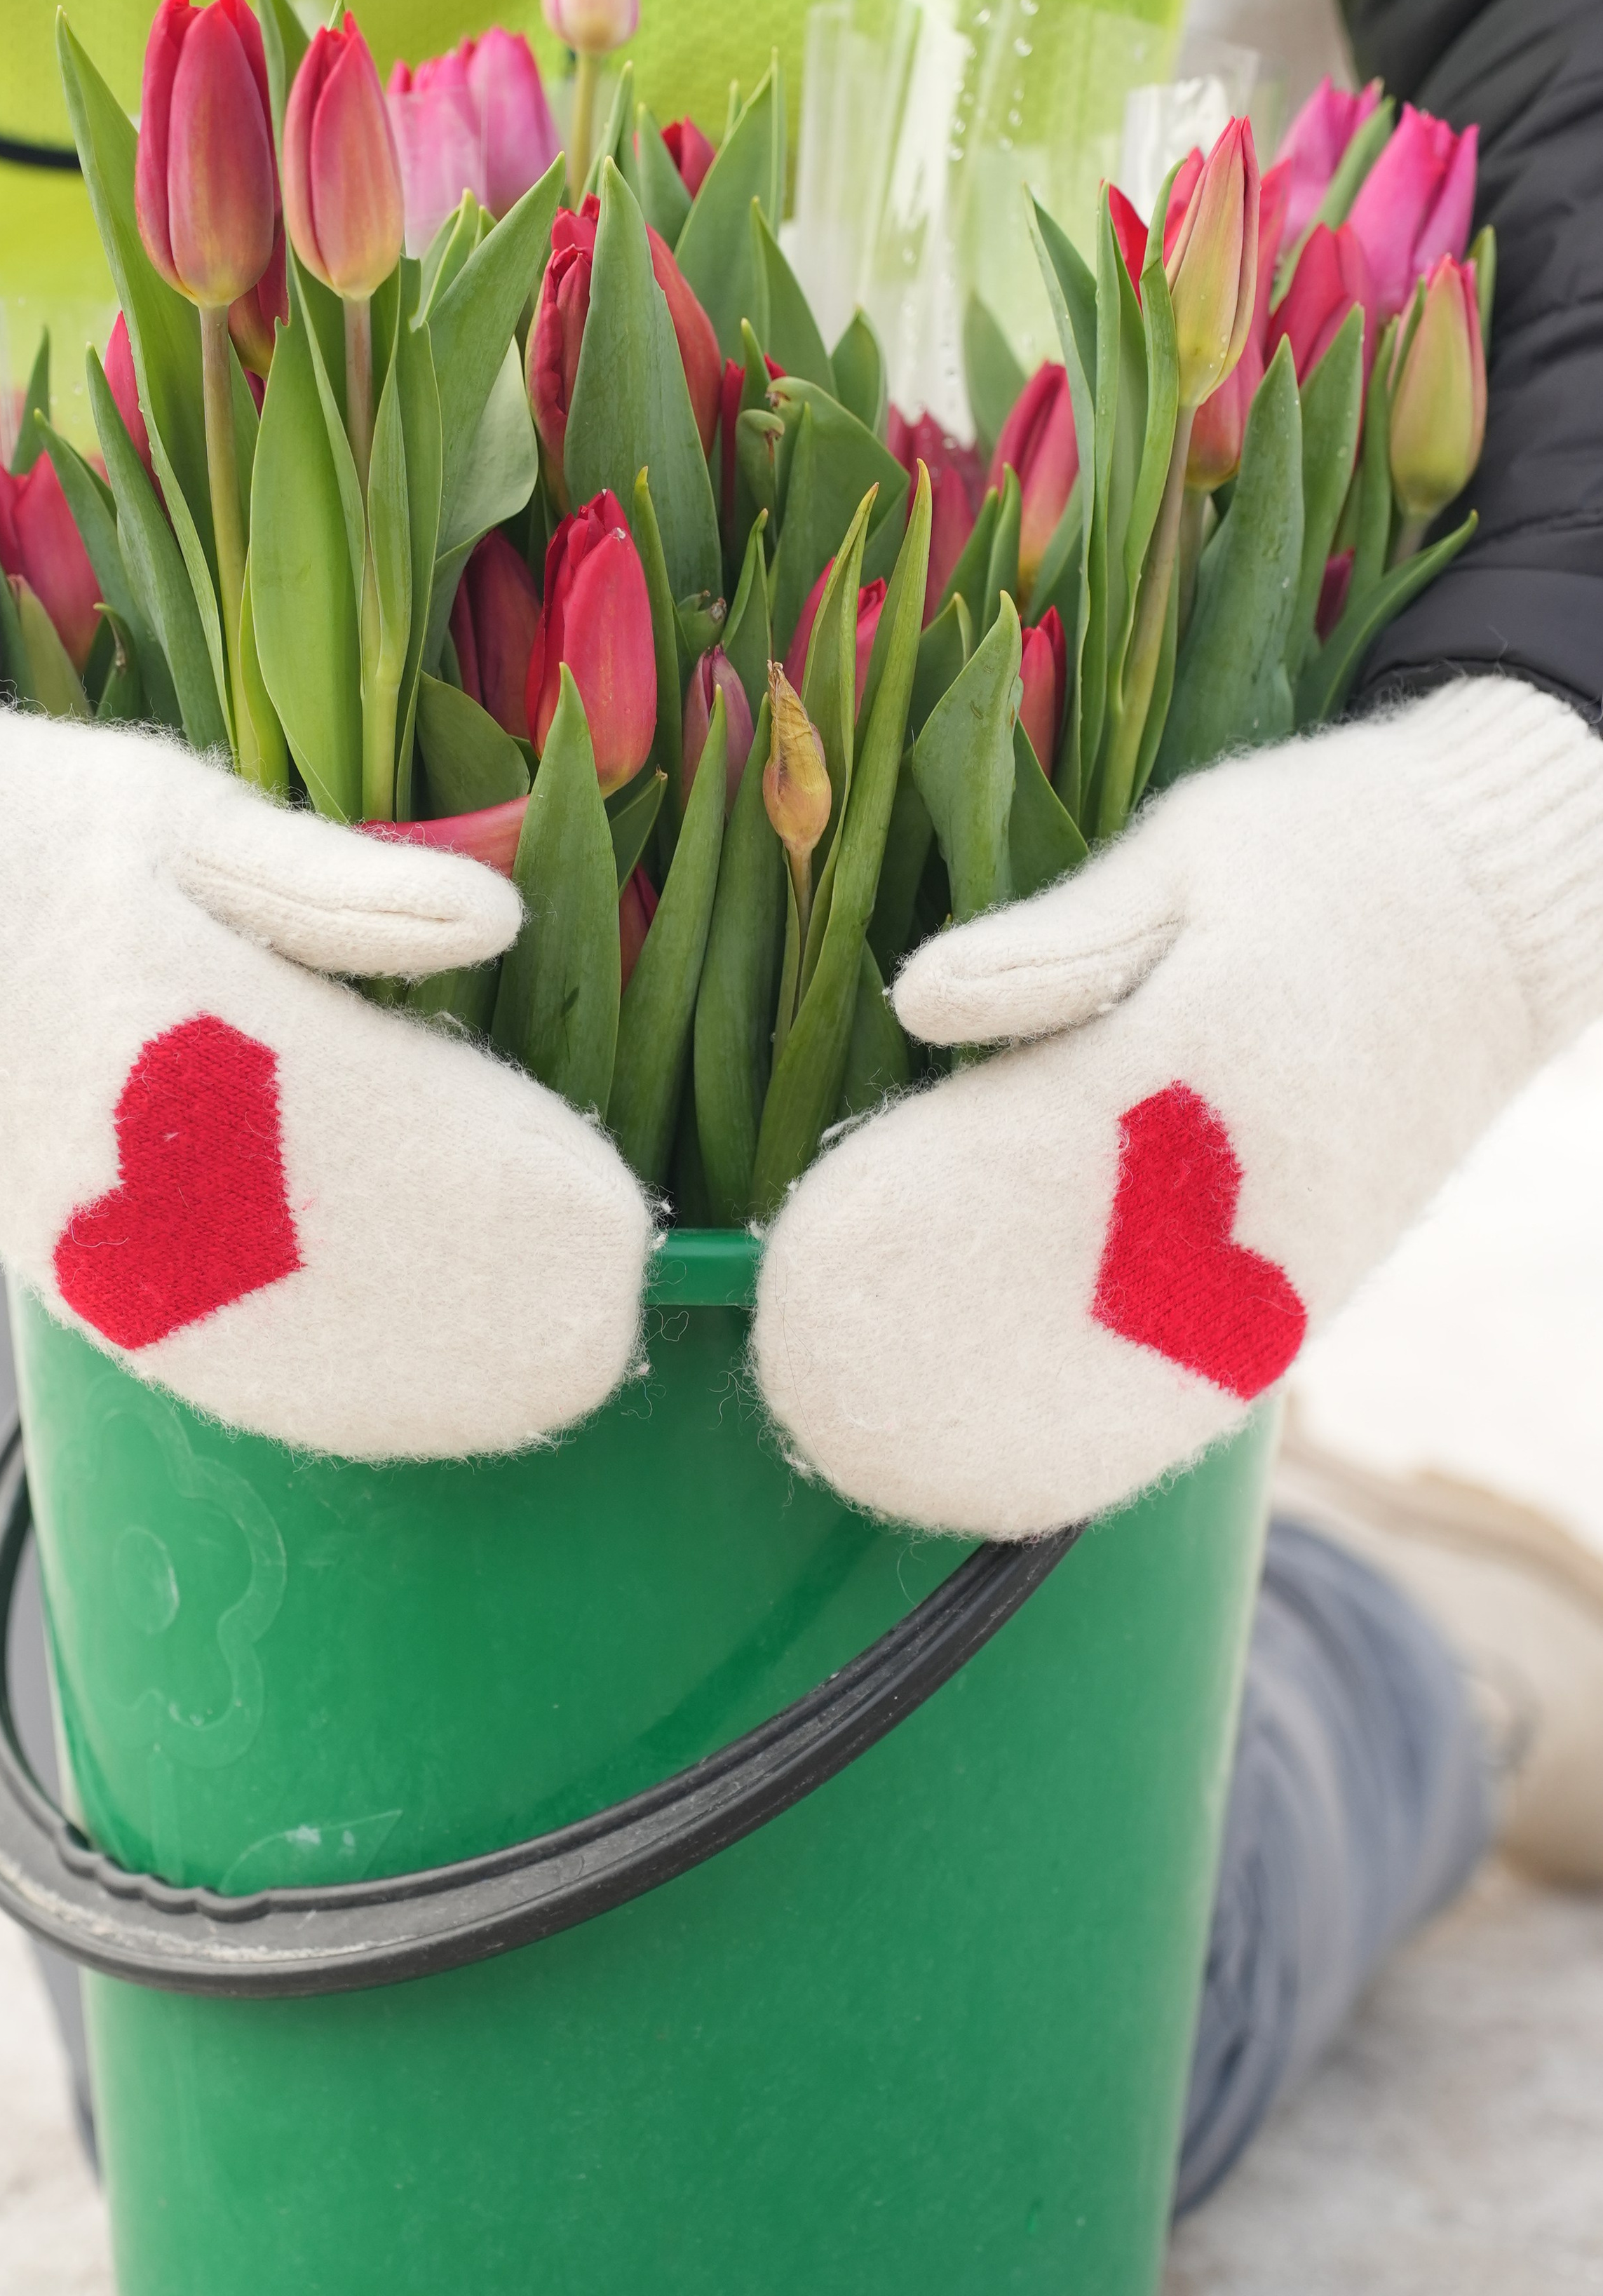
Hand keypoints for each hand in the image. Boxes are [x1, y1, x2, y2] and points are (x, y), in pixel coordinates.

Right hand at [0, 627, 651, 1455]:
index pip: (409, 1148)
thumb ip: (350, 888)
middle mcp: (156, 1180)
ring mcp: (117, 1256)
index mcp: (196, 1041)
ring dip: (451, 1379)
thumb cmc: (30, 833)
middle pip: (380, 1288)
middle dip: (513, 1306)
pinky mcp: (91, 1289)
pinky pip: (238, 1376)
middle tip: (617, 1299)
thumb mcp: (186, 817)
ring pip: (313, 1365)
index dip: (528, 1195)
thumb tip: (503, 924)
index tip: (616, 1214)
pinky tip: (430, 1401)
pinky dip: (350, 1397)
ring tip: (562, 1366)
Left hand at [752, 680, 1602, 1536]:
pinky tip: (1023, 1461)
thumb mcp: (1191, 851)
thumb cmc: (1327, 850)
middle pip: (1073, 1310)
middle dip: (936, 1356)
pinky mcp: (1320, 1283)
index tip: (806, 1261)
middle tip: (809, 1384)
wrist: (1506, 905)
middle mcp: (1256, 1189)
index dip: (906, 1229)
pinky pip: (1205, 1382)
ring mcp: (1299, 1257)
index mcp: (1208, 1059)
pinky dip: (1110, 1430)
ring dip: (1013, 1422)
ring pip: (1144, 1378)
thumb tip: (918, 1000)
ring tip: (878, 1453)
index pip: (1024, 1167)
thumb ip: (1057, 940)